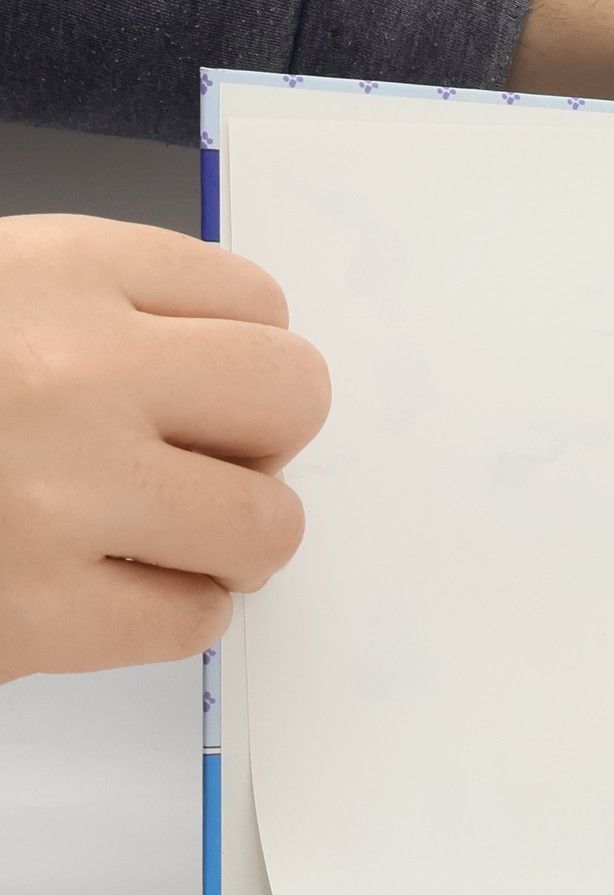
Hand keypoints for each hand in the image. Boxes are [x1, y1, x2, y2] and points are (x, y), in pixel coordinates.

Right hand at [0, 215, 329, 681]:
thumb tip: (229, 365)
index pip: (254, 301)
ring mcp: (60, 495)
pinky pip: (194, 619)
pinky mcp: (39, 614)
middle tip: (203, 463)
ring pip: (268, 523)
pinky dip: (166, 613)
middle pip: (293, 396)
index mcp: (54, 275)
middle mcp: (71, 372)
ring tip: (158, 535)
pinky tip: (102, 589)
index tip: (202, 386)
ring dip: (233, 540)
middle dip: (265, 440)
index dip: (241, 354)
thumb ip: (102, 316)